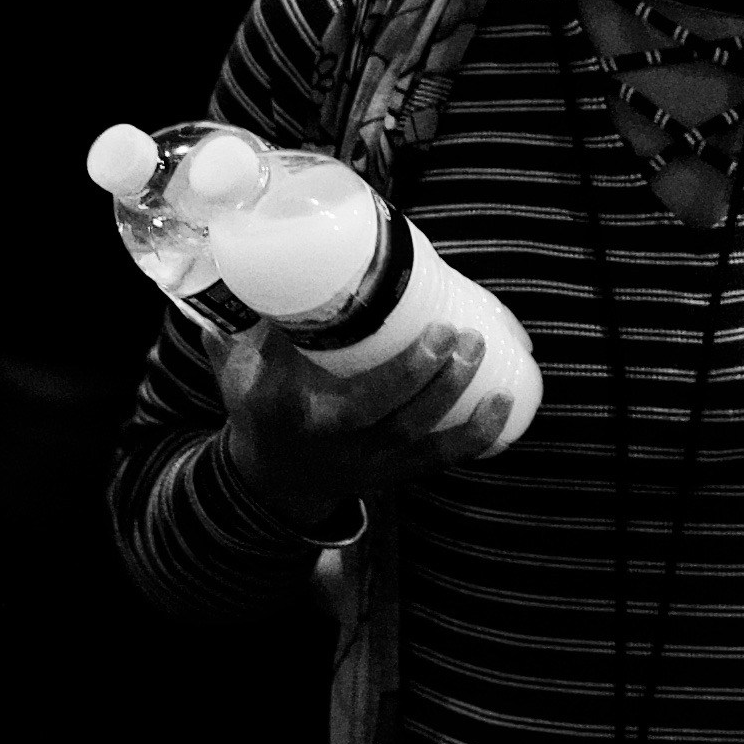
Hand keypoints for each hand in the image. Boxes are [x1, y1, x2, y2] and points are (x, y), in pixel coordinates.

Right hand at [215, 315, 489, 538]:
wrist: (276, 483)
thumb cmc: (262, 408)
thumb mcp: (239, 370)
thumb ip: (245, 322)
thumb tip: (258, 260)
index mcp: (280, 413)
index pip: (293, 388)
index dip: (311, 354)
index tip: (335, 311)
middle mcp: (326, 444)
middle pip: (372, 413)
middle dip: (413, 373)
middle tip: (446, 329)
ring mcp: (363, 463)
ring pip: (411, 435)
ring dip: (450, 394)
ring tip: (477, 347)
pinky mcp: (393, 473)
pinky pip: (438, 458)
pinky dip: (476, 434)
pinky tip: (504, 401)